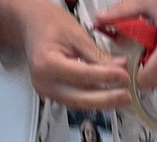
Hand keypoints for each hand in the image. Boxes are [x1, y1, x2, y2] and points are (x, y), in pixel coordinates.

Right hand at [0, 0, 130, 108]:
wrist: (30, 25)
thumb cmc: (48, 23)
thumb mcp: (76, 33)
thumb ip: (97, 55)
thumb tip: (119, 69)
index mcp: (46, 63)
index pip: (82, 75)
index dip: (105, 77)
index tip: (124, 77)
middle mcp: (44, 82)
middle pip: (80, 98)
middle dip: (106, 99)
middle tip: (126, 96)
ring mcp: (47, 91)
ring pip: (79, 103)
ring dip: (102, 101)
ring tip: (121, 97)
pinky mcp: (53, 94)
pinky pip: (75, 100)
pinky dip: (92, 98)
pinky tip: (108, 95)